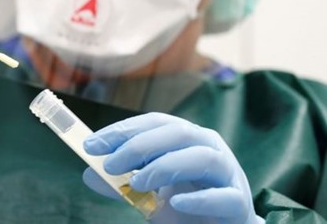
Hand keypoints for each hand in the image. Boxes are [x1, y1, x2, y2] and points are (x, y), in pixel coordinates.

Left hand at [82, 113, 263, 223]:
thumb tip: (90, 175)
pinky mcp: (239, 204)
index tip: (92, 146)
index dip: (123, 130)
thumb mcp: (149, 194)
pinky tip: (176, 203)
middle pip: (177, 133)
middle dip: (139, 146)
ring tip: (138, 183)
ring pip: (202, 157)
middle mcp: (209, 147)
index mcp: (187, 138)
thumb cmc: (186, 207)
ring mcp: (228, 174)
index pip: (154, 123)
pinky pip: (223, 196)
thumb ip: (122, 184)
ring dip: (165, 166)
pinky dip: (199, 198)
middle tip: (109, 165)